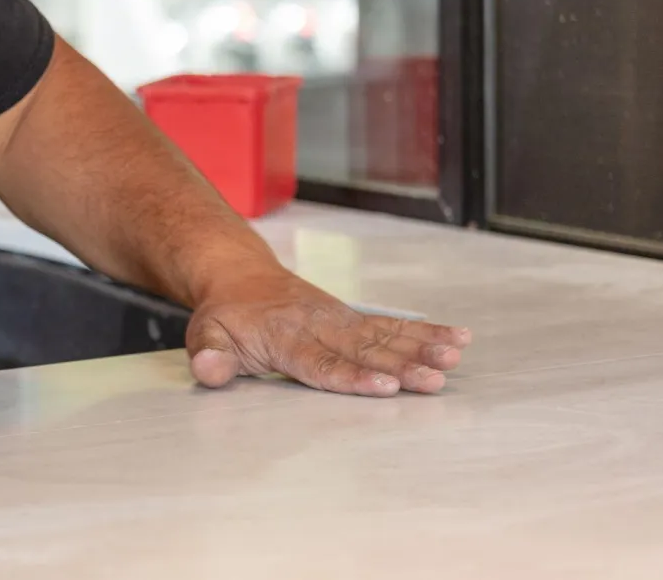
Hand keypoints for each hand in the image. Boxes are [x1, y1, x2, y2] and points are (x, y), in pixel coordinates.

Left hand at [186, 270, 471, 394]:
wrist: (239, 275)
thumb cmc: (225, 315)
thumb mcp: (205, 335)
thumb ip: (210, 357)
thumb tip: (210, 371)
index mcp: (284, 336)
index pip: (321, 363)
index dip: (353, 376)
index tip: (384, 386)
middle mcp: (319, 325)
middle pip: (363, 351)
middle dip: (401, 366)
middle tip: (434, 379)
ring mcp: (339, 319)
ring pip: (384, 336)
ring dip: (421, 347)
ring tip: (454, 358)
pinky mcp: (353, 318)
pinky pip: (392, 324)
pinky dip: (424, 331)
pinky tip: (457, 338)